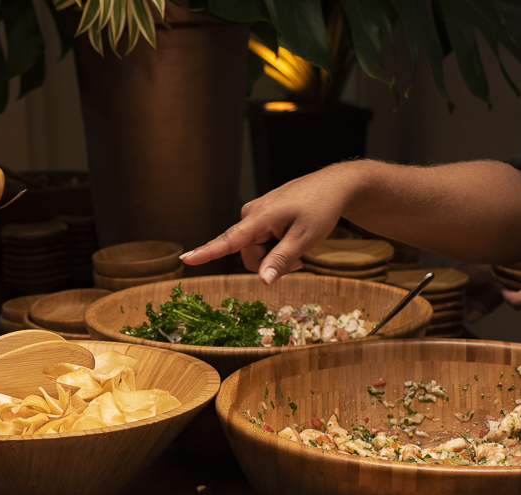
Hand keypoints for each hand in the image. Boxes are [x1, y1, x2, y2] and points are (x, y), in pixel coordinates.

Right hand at [179, 166, 353, 283]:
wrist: (334, 186)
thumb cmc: (321, 208)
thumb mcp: (305, 239)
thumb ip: (281, 260)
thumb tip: (261, 281)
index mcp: (259, 217)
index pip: (228, 239)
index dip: (206, 252)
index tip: (186, 258)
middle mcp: (250, 214)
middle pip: (249, 255)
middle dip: (270, 263)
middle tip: (299, 260)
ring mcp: (255, 214)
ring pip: (255, 250)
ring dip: (275, 255)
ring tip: (297, 244)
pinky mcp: (260, 216)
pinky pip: (261, 240)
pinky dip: (276, 245)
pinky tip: (292, 236)